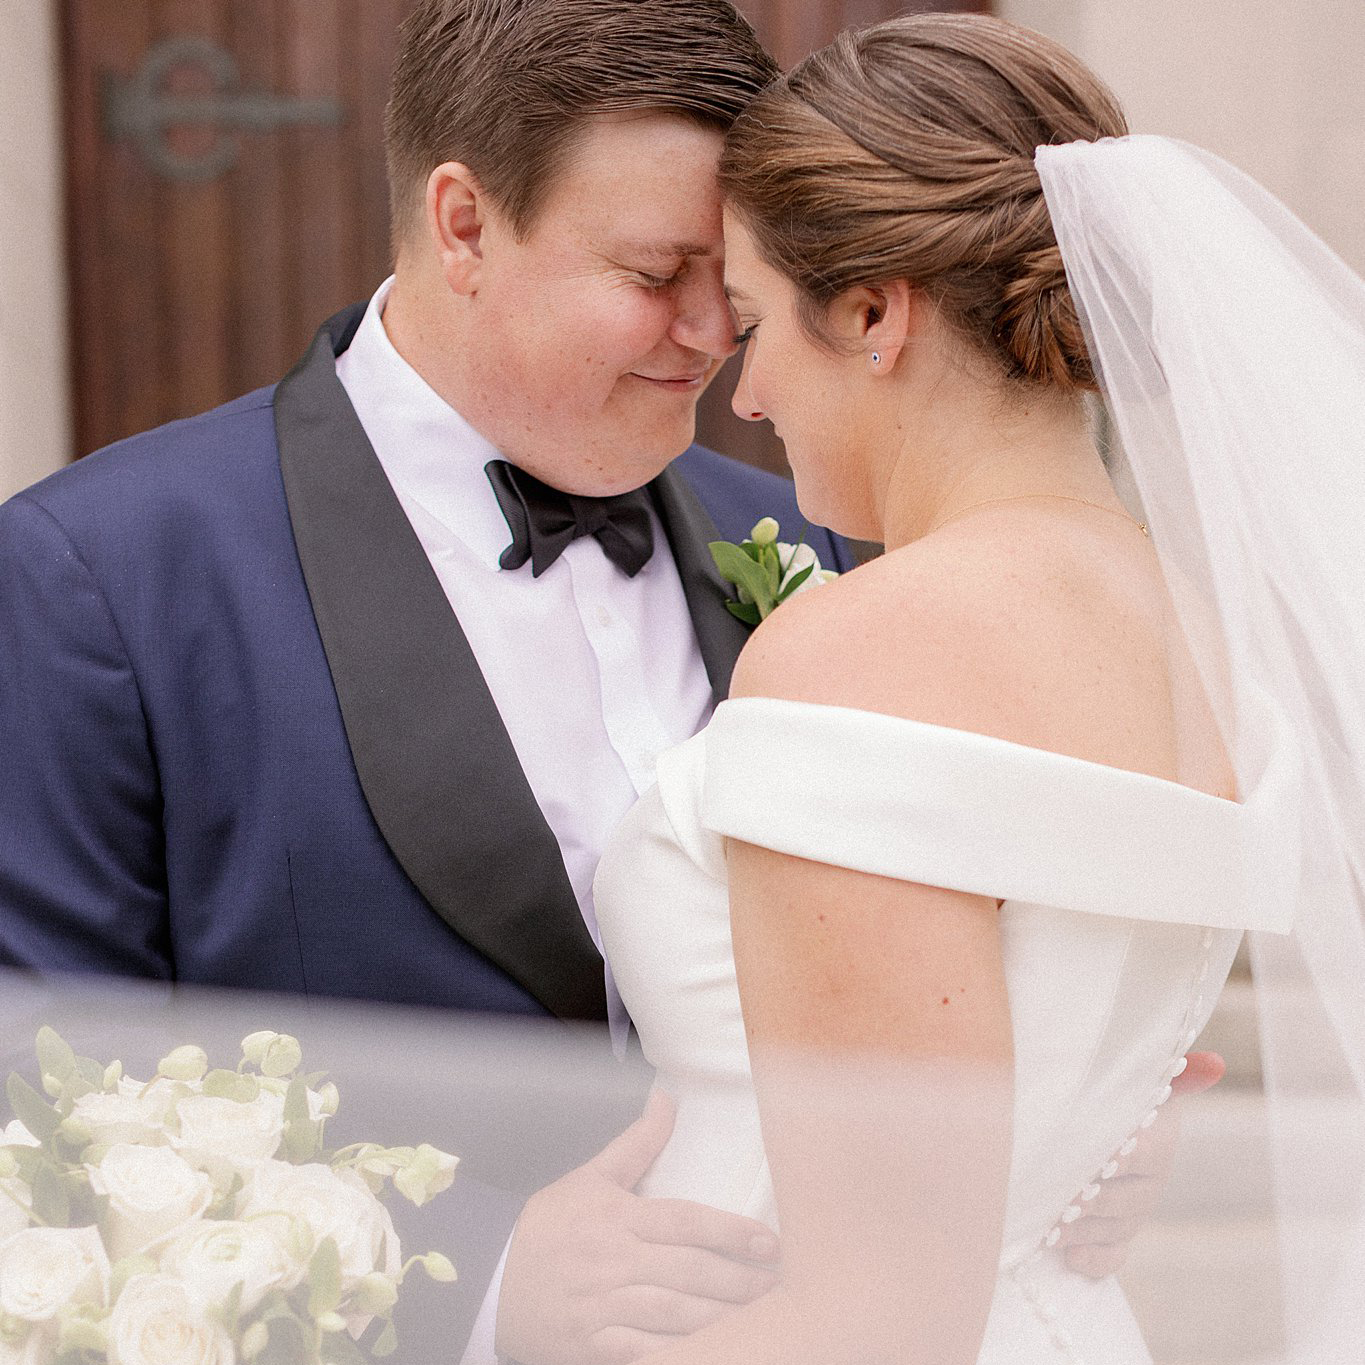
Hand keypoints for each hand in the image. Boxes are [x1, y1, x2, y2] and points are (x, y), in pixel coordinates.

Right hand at [496, 1089, 780, 1364]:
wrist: (488, 1280)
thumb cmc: (548, 1227)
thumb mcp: (590, 1178)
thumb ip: (637, 1144)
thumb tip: (667, 1099)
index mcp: (618, 1218)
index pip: (685, 1222)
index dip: (730, 1232)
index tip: (770, 1243)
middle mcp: (614, 1261)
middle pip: (687, 1272)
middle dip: (738, 1282)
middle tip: (780, 1288)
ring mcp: (603, 1307)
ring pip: (671, 1314)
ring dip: (718, 1319)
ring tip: (759, 1322)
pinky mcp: (592, 1346)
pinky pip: (640, 1351)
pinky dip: (672, 1353)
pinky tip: (708, 1353)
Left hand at [1059, 1051, 1224, 1277]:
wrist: (1113, 1109)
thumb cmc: (1113, 1086)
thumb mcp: (1131, 1075)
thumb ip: (1166, 1073)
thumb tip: (1211, 1064)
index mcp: (1157, 1139)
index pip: (1137, 1155)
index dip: (1111, 1163)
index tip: (1087, 1166)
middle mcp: (1151, 1179)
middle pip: (1124, 1200)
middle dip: (1090, 1203)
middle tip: (1058, 1203)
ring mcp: (1136, 1208)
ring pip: (1116, 1229)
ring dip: (1084, 1232)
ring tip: (1051, 1229)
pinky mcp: (1119, 1229)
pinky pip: (1114, 1254)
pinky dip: (1095, 1261)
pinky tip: (1071, 1258)